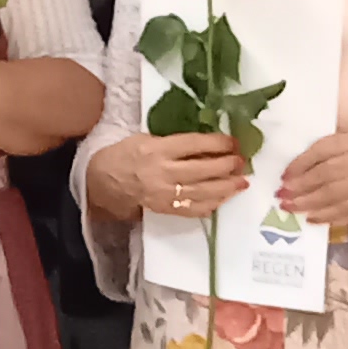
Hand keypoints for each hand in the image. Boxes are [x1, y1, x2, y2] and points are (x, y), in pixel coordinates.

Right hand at [106, 130, 248, 224]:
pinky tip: (224, 198)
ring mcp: (165, 194)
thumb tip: (208, 146)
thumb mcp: (147, 138)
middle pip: (203, 170)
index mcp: (157, 149)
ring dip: (227, 188)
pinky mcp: (166, 210)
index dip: (218, 143)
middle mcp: (163, 173)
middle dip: (227, 166)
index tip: (233, 142)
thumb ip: (175, 142)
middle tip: (241, 162)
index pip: (194, 145)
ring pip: (204, 193)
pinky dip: (213, 204)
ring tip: (242, 182)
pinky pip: (195, 210)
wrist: (105, 182)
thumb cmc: (127, 154)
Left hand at [274, 128, 347, 226]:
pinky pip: (344, 213)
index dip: (301, 163)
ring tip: (288, 207)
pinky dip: (326, 217)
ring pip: (328, 197)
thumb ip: (347, 146)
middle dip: (298, 187)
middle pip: (321, 176)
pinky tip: (312, 219)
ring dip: (306, 204)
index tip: (286, 172)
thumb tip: (315, 162)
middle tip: (281, 194)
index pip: (322, 150)